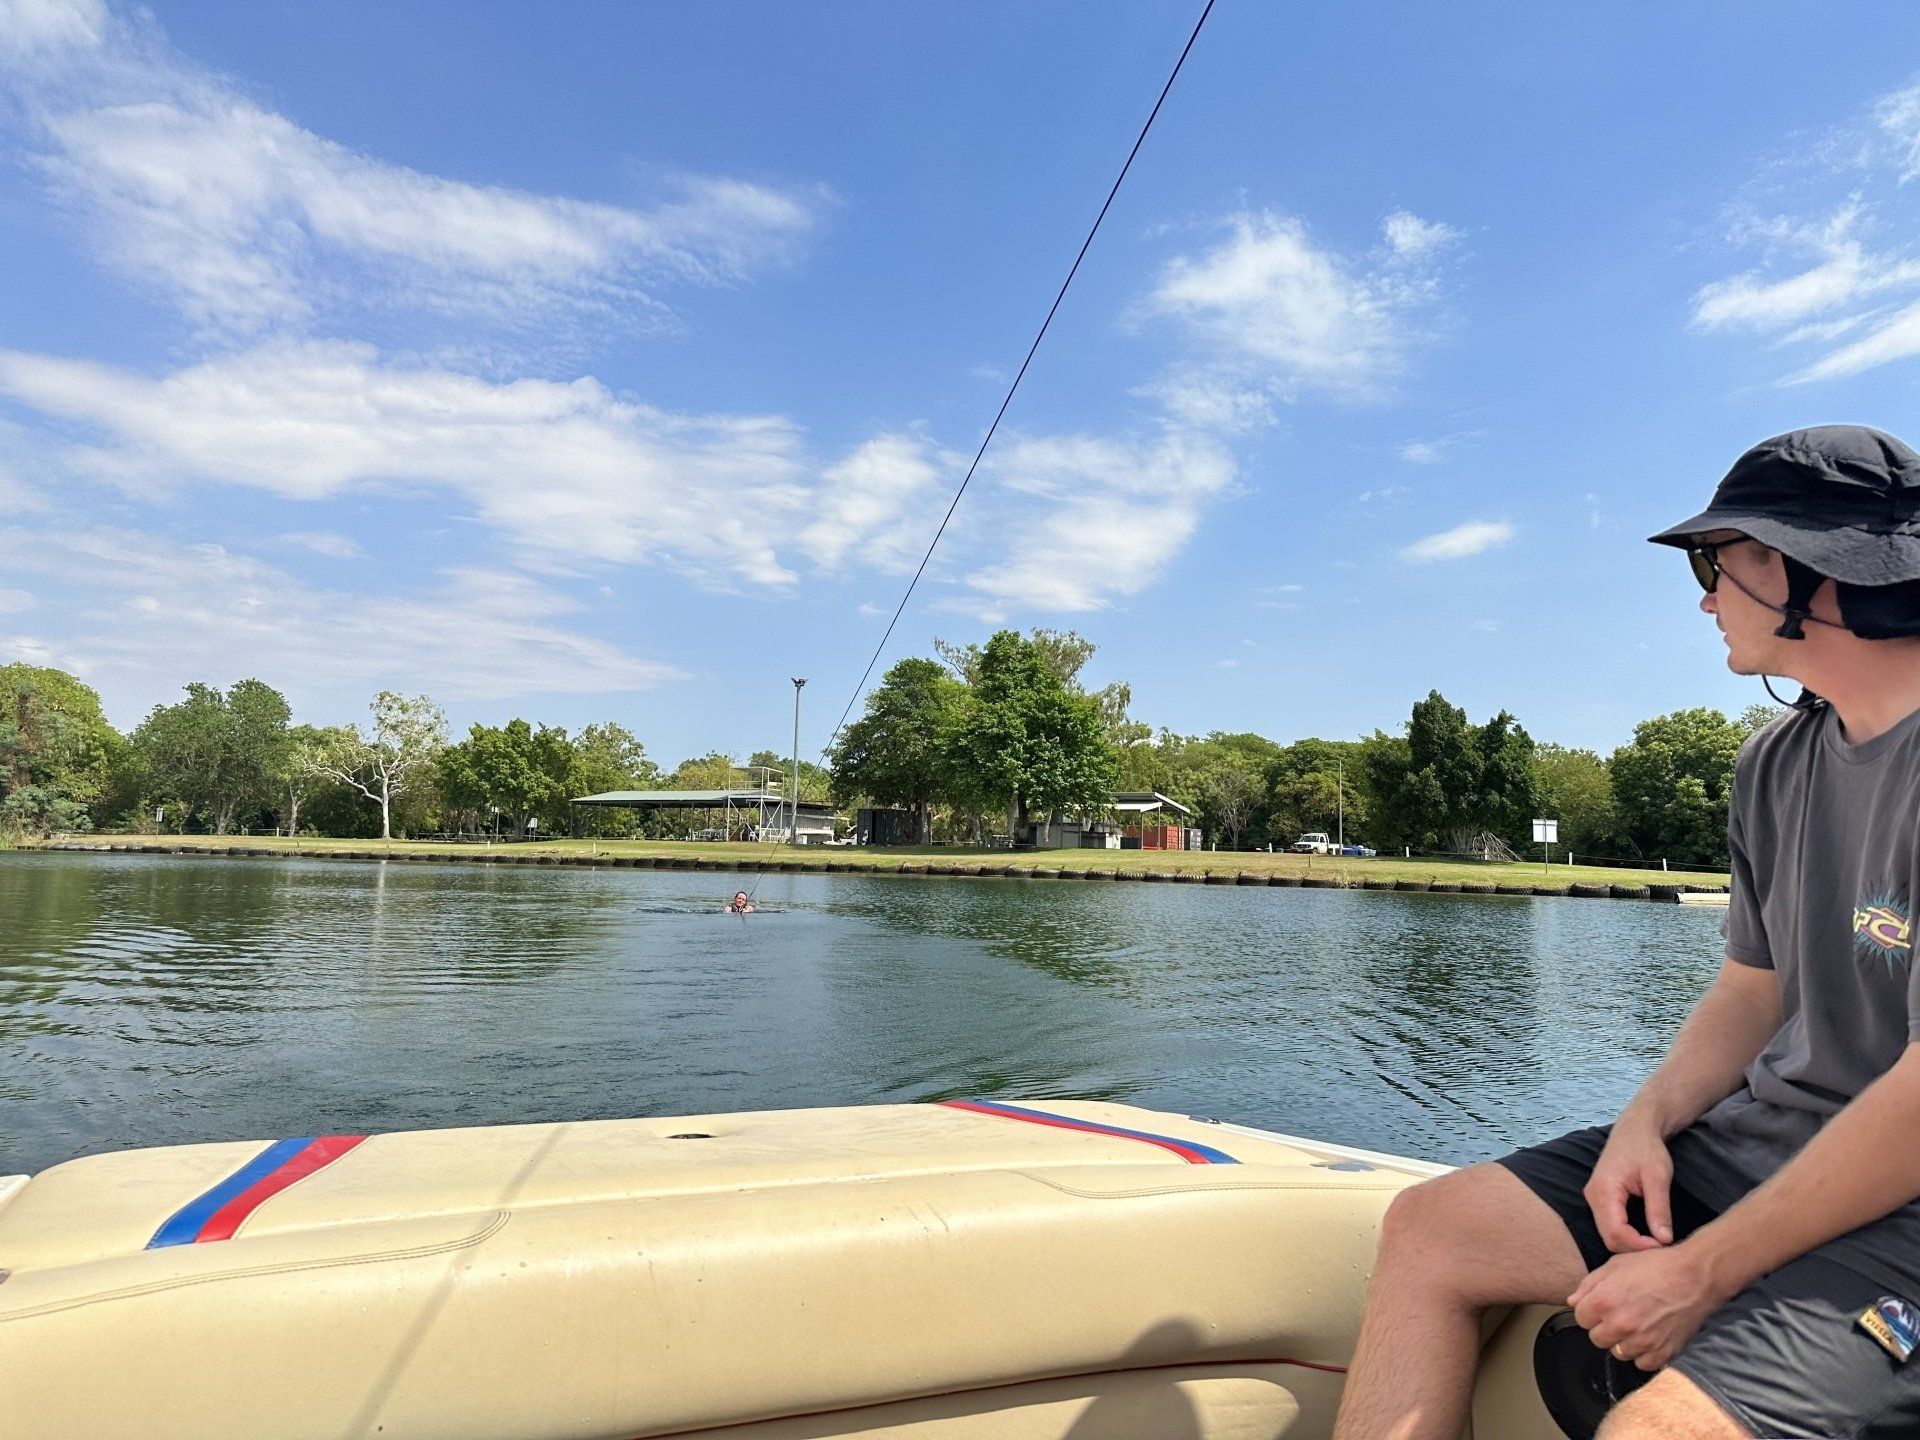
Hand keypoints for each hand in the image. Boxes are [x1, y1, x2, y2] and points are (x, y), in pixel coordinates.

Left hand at [1568, 1244, 1729, 1370]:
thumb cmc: (1657, 1266)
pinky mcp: (1662, 1353)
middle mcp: (1620, 1324)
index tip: (1602, 1306)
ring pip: (1618, 1352)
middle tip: (1621, 1314)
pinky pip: (1642, 1363)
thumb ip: (1589, 1284)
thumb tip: (1573, 1301)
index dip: (1590, 1310)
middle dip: (1605, 1327)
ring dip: (1624, 1341)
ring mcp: (1642, 1342)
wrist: (1695, 1277)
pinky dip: (1645, 1353)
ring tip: (1638, 1323)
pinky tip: (1651, 1335)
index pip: (1580, 1318)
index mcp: (1604, 1301)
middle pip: (1597, 1338)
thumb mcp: (1616, 1264)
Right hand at [1584, 1121, 1674, 1253]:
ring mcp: (1593, 1199)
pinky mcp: (1600, 1200)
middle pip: (1609, 1238)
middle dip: (1635, 1248)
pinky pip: (1609, 1226)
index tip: (1664, 1247)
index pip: (1616, 1232)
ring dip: (1631, 1244)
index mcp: (1604, 1190)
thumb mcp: (1658, 1177)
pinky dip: (1627, 1236)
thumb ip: (1659, 1209)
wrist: (1635, 1129)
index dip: (1639, 1246)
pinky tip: (1646, 1234)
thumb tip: (1664, 1240)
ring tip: (1656, 1242)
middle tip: (1663, 1247)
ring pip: (1608, 1235)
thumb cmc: (1646, 1149)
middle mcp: (1593, 1197)